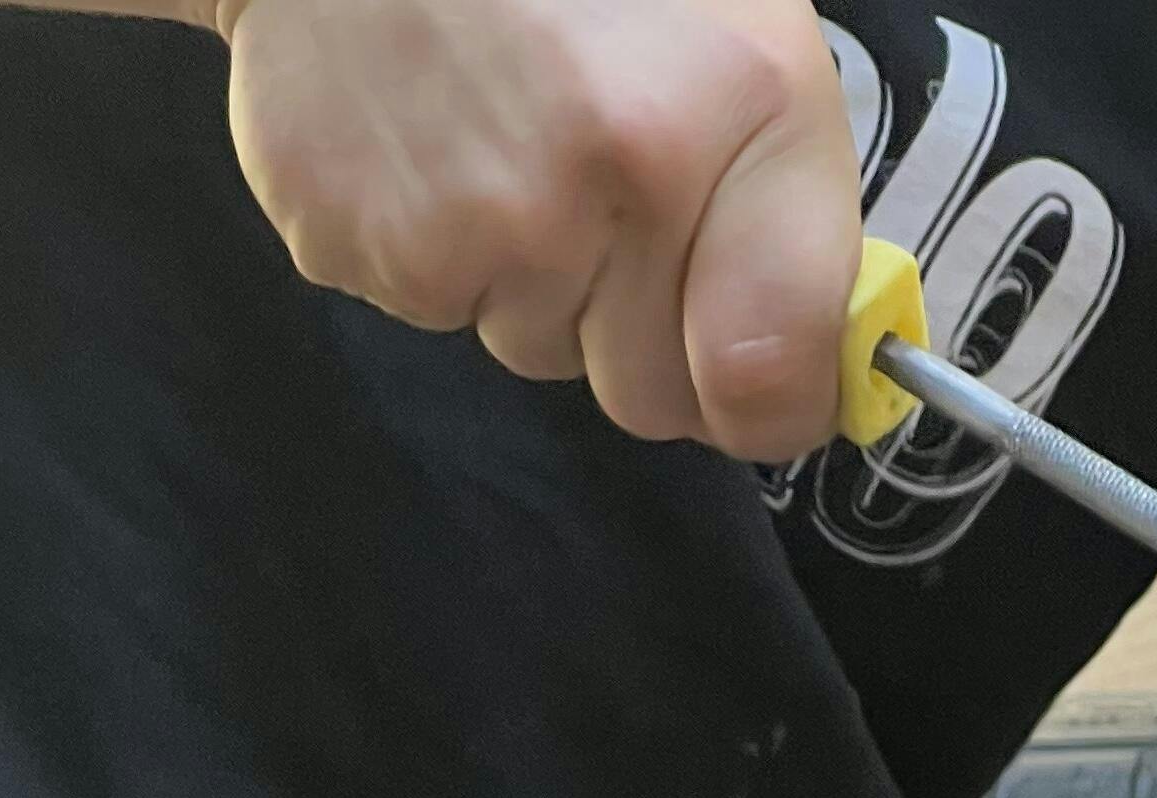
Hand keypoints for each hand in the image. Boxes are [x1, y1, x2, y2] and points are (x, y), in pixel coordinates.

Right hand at [213, 0, 865, 461]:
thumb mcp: (739, 31)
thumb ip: (789, 208)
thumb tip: (803, 375)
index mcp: (727, 108)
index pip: (769, 382)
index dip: (768, 402)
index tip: (760, 378)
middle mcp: (604, 175)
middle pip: (646, 393)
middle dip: (634, 325)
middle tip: (599, 188)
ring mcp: (469, 212)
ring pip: (532, 350)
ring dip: (527, 274)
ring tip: (498, 127)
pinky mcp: (353, 229)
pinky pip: (422, 307)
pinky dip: (426, 240)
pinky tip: (424, 131)